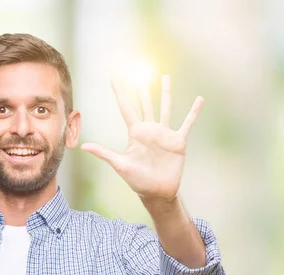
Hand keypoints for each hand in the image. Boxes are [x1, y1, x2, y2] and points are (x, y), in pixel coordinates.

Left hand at [80, 75, 203, 201]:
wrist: (157, 192)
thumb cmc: (138, 181)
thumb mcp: (120, 165)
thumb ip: (104, 153)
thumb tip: (83, 146)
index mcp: (136, 133)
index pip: (127, 108)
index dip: (121, 92)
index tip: (115, 77)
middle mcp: (150, 130)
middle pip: (145, 104)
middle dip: (141, 89)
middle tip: (139, 72)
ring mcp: (164, 134)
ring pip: (165, 108)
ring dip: (165, 93)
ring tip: (165, 77)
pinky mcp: (178, 141)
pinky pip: (187, 123)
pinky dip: (194, 112)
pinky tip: (200, 100)